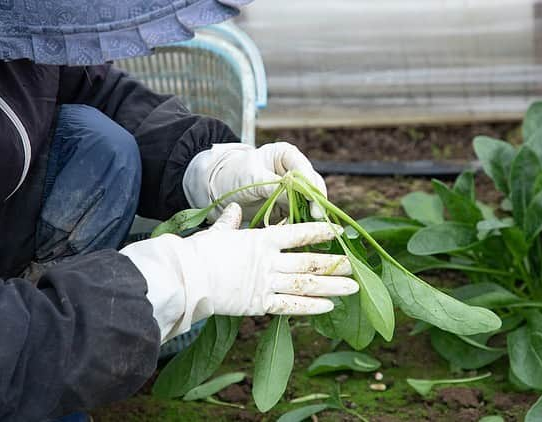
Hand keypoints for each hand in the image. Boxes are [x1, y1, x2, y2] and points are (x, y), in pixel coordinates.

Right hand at [120, 203, 357, 341]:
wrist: (185, 278)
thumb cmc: (199, 252)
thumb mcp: (218, 232)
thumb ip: (230, 222)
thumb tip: (233, 210)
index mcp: (260, 240)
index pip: (298, 233)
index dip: (320, 233)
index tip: (339, 233)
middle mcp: (269, 261)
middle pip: (308, 262)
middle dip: (334, 263)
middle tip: (355, 265)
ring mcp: (266, 283)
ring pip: (306, 284)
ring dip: (331, 286)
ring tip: (352, 287)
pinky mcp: (259, 304)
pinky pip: (290, 306)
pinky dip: (310, 307)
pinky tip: (328, 307)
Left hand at [183, 142, 326, 220]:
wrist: (219, 188)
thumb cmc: (234, 174)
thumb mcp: (253, 178)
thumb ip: (275, 186)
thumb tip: (297, 198)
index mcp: (287, 155)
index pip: (306, 171)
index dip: (312, 188)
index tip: (314, 204)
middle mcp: (294, 170)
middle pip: (313, 187)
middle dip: (314, 202)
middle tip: (315, 217)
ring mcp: (292, 189)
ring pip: (309, 202)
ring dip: (307, 214)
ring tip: (306, 226)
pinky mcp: (287, 205)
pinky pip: (298, 214)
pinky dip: (298, 221)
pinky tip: (296, 229)